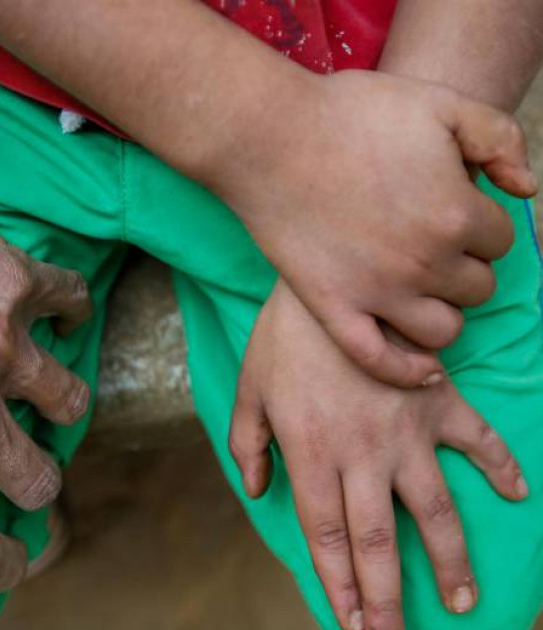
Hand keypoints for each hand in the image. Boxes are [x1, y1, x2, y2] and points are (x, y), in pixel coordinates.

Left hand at [0, 168, 92, 591]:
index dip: (2, 567)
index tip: (11, 557)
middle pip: (40, 480)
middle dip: (33, 479)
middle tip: (20, 458)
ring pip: (71, 400)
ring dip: (57, 402)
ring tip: (36, 385)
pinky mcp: (14, 281)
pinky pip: (72, 304)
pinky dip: (68, 312)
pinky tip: (52, 313)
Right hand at [212, 70, 536, 387]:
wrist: (268, 138)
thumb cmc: (350, 114)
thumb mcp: (440, 102)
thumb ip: (499, 137)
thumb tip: (526, 187)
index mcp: (457, 214)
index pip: (501, 240)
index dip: (480, 222)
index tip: (451, 207)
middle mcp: (425, 262)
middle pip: (478, 287)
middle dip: (464, 266)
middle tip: (432, 243)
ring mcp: (377, 292)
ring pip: (443, 331)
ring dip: (443, 313)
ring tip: (422, 290)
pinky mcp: (333, 306)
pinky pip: (378, 359)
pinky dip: (407, 371)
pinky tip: (423, 370)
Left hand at [228, 280, 527, 629]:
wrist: (328, 278)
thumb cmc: (283, 337)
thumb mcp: (249, 388)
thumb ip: (247, 443)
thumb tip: (256, 491)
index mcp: (313, 454)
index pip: (327, 537)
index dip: (339, 585)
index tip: (354, 624)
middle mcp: (363, 454)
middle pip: (376, 542)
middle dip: (386, 600)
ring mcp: (407, 430)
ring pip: (433, 510)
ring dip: (449, 561)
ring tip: (461, 601)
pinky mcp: (439, 401)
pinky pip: (477, 439)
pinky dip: (501, 465)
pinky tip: (518, 494)